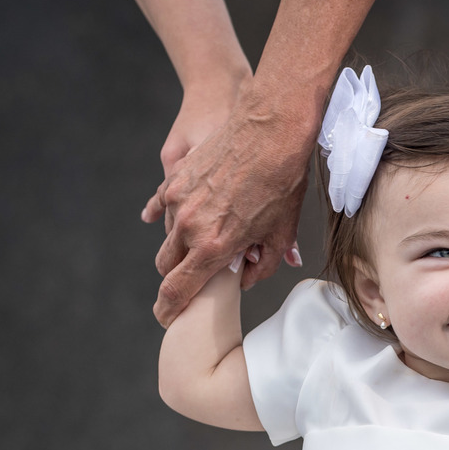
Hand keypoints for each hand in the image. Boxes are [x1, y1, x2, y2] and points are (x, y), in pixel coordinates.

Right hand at [145, 89, 312, 325]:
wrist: (270, 131)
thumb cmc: (282, 183)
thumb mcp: (280, 233)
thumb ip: (262, 266)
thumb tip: (245, 280)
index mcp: (214, 247)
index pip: (178, 290)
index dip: (169, 309)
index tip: (167, 318)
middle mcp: (189, 226)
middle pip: (166, 266)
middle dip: (175, 277)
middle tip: (192, 280)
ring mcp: (178, 200)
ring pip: (166, 237)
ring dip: (180, 247)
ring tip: (206, 242)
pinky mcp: (176, 178)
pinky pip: (167, 207)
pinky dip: (177, 217)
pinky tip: (194, 216)